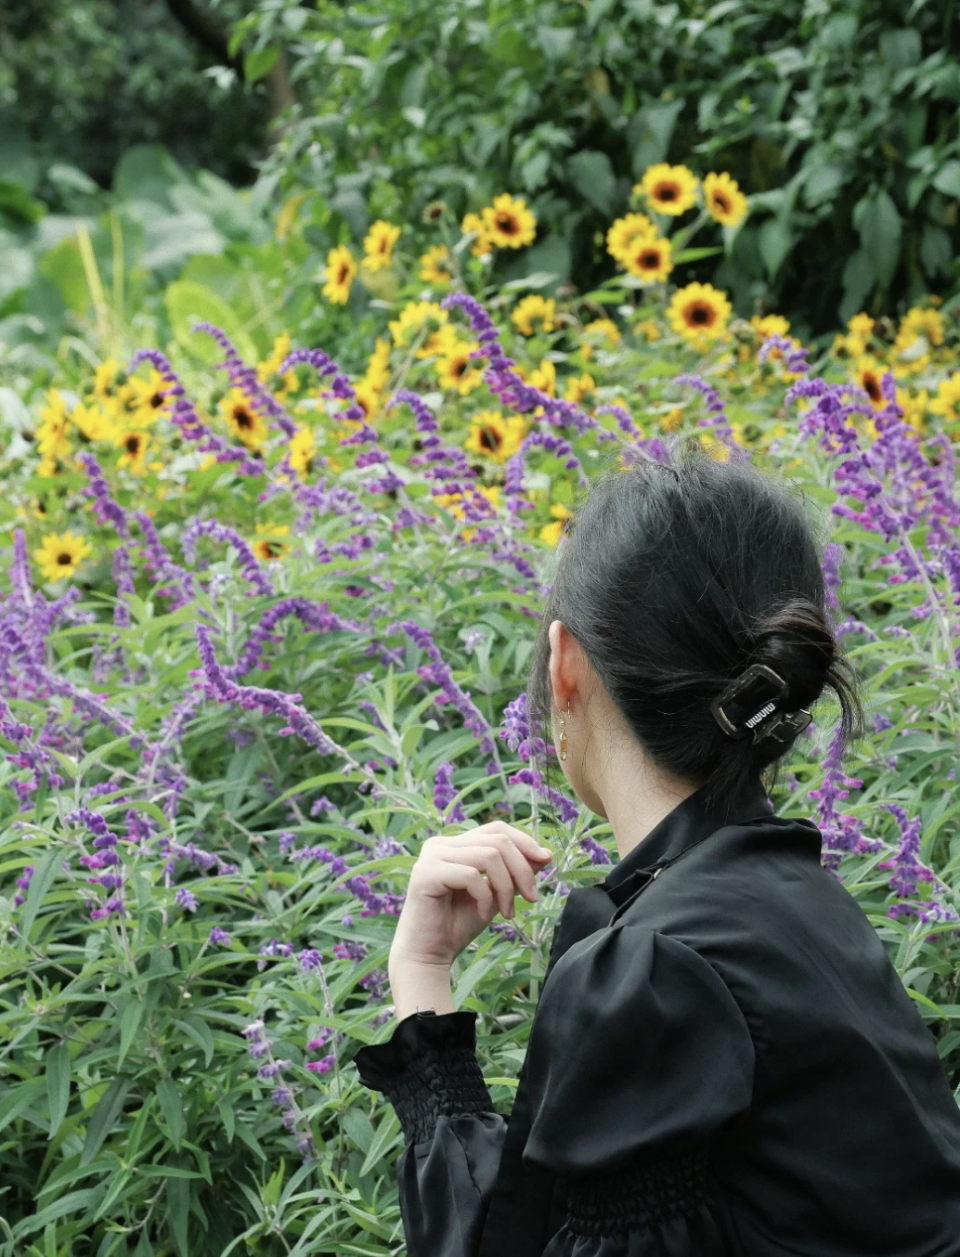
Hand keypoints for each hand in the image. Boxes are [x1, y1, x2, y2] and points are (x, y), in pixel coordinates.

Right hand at [389, 822, 553, 968]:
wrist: (429, 955)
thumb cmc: (459, 924)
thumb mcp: (496, 894)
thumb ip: (515, 872)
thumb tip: (546, 854)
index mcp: (455, 844)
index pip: (496, 829)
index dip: (524, 842)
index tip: (546, 862)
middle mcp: (440, 843)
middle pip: (498, 840)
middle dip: (522, 870)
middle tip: (531, 898)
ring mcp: (431, 856)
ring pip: (489, 856)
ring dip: (507, 887)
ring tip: (508, 912)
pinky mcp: (426, 873)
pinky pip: (472, 876)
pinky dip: (486, 897)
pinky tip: (483, 914)